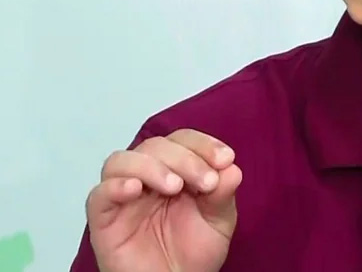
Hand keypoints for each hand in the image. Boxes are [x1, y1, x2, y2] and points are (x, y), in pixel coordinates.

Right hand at [85, 129, 242, 271]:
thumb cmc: (194, 253)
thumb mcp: (219, 221)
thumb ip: (223, 194)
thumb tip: (231, 168)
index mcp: (174, 171)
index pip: (182, 140)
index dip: (202, 144)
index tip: (225, 159)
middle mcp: (146, 177)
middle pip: (154, 146)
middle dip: (185, 158)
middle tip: (207, 181)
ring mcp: (123, 197)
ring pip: (122, 161)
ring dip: (152, 166)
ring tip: (175, 187)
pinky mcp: (104, 219)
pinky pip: (98, 195)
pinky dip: (115, 186)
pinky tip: (135, 189)